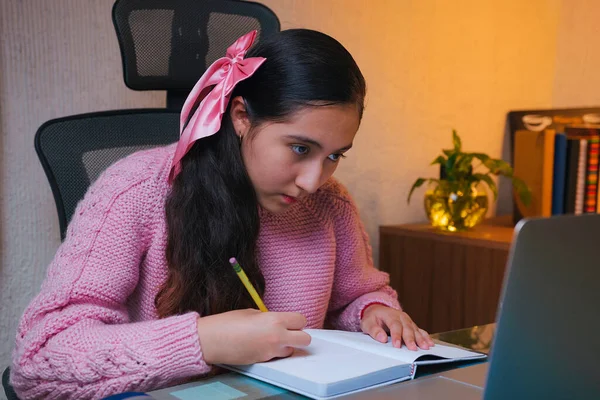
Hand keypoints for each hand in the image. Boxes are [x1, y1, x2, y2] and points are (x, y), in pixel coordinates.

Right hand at [196, 309, 310, 364]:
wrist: (212, 340)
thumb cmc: (227, 323)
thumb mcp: (252, 313)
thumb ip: (269, 317)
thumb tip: (278, 321)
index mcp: (274, 320)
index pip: (301, 320)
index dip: (297, 321)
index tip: (291, 321)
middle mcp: (277, 337)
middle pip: (305, 339)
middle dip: (300, 335)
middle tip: (289, 332)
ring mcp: (271, 351)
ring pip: (292, 350)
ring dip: (287, 345)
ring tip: (272, 340)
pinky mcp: (264, 361)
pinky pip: (278, 357)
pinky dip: (275, 352)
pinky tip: (263, 346)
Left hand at [360, 305, 433, 350]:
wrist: (378, 310)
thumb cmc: (372, 318)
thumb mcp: (367, 323)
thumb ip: (374, 330)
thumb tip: (382, 338)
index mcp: (390, 315)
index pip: (394, 325)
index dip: (396, 335)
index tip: (397, 346)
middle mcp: (401, 317)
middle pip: (407, 328)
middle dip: (410, 339)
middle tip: (413, 349)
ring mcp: (407, 320)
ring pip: (415, 329)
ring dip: (420, 339)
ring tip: (425, 347)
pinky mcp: (411, 325)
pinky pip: (420, 330)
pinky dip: (426, 337)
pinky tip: (430, 343)